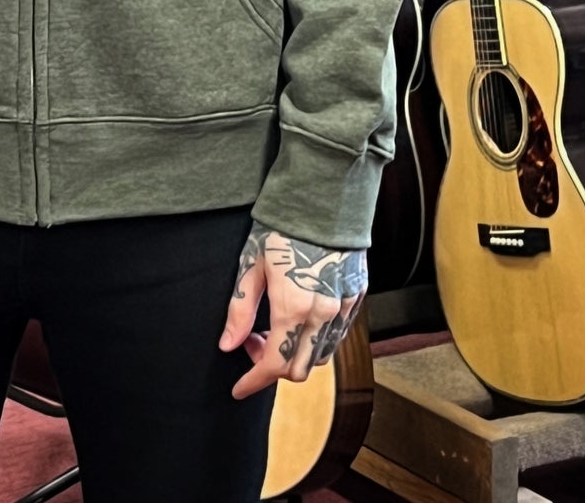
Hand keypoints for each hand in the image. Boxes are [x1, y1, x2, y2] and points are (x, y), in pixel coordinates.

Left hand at [218, 221, 367, 400]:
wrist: (323, 195)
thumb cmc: (282, 224)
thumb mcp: (252, 263)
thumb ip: (240, 309)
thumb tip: (227, 345)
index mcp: (293, 306)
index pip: (273, 365)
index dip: (253, 381)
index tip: (238, 388)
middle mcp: (323, 313)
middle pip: (298, 369)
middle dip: (272, 367)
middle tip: (253, 341)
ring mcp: (344, 307)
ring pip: (320, 356)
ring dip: (295, 354)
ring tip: (275, 326)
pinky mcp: (357, 297)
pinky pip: (337, 336)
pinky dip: (316, 340)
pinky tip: (300, 318)